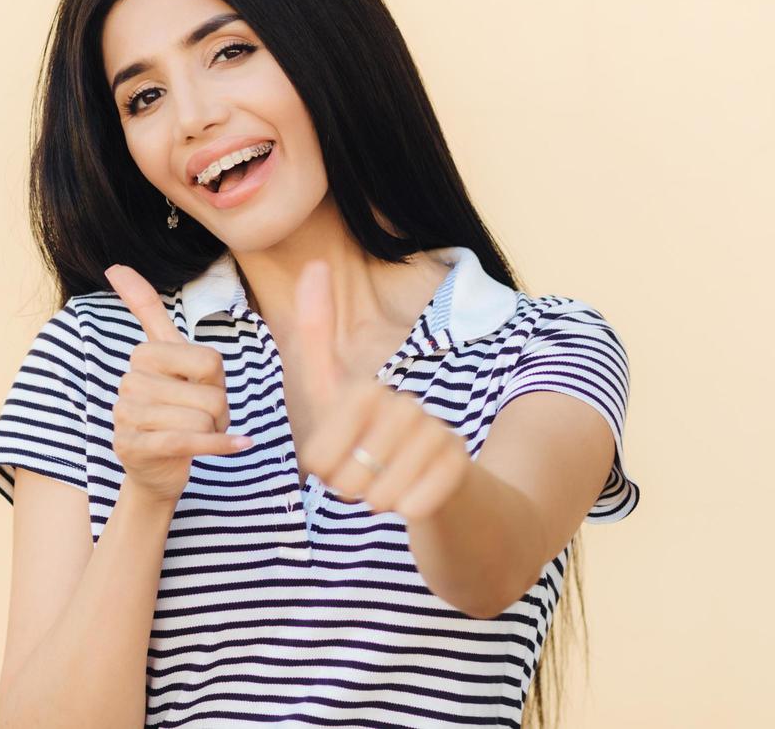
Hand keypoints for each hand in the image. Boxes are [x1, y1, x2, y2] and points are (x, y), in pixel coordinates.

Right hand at [104, 263, 252, 505]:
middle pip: (209, 394)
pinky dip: (221, 446)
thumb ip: (145, 309)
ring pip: (202, 419)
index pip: (209, 361)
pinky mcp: (135, 448)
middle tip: (202, 420)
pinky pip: (189, 442)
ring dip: (215, 433)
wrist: (158, 469)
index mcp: (143, 356)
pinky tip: (239, 445)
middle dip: (218, 412)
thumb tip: (113, 266)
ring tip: (199, 435)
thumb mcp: (169, 357)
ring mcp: (127, 417)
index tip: (201, 389)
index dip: (218, 381)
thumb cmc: (173, 407)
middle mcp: (129, 383)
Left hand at [293, 260, 471, 521]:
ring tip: (391, 486)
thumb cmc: (375, 444)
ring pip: (381, 495)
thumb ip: (315, 340)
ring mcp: (437, 435)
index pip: (318, 453)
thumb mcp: (334, 400)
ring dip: (380, 502)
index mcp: (369, 392)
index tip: (333, 462)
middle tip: (366, 480)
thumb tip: (314, 264)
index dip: (322, 471)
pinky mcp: (460, 468)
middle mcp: (406, 407)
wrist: (441, 489)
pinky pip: (413, 507)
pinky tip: (418, 496)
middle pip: (348, 477)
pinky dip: (408, 511)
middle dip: (350, 491)